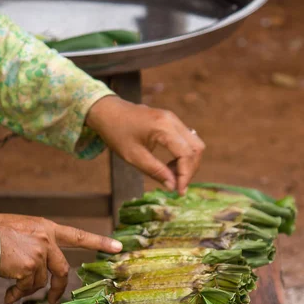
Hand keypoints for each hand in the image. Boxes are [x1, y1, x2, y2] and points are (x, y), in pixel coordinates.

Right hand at [0, 214, 121, 303]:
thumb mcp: (18, 229)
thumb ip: (33, 242)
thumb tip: (35, 264)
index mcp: (46, 228)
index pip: (78, 236)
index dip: (99, 242)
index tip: (118, 247)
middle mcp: (47, 239)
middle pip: (63, 270)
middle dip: (59, 288)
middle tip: (55, 301)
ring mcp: (40, 253)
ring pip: (40, 282)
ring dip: (26, 290)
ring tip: (11, 292)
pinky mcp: (29, 267)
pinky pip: (27, 289)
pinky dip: (18, 295)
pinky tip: (8, 296)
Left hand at [86, 96, 204, 194]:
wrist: (107, 111)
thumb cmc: (116, 133)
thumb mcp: (133, 156)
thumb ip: (155, 171)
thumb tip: (172, 186)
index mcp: (163, 128)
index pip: (186, 154)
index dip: (185, 175)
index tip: (179, 192)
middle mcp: (172, 121)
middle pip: (196, 148)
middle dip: (190, 170)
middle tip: (177, 186)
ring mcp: (173, 119)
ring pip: (194, 144)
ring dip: (188, 163)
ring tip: (170, 175)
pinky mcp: (171, 121)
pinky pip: (186, 140)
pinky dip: (183, 155)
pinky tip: (169, 165)